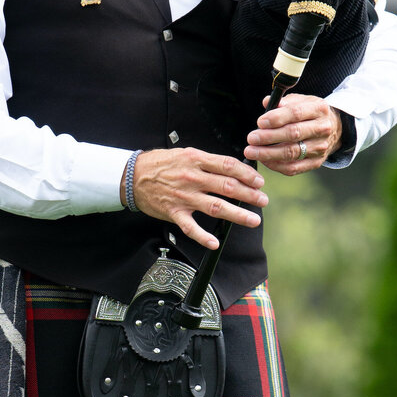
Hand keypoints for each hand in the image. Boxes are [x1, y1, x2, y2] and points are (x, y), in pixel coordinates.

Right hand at [132, 148, 268, 251]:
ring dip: (237, 214)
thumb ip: (208, 162)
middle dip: (249, 195)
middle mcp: (192, 178)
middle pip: (227, 187)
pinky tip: (215, 242)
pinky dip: (203, 237)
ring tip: (253, 220)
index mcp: (196, 160)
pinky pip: (191, 228)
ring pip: (216, 207)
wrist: (133, 176)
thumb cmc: (161, 164)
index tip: (259, 182)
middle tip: (263, 201)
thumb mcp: (186, 153)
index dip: (247, 174)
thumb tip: (233, 169)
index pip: (228, 166)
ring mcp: (184, 197)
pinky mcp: (174, 212)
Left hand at [244, 94, 341, 174]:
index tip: (260, 122)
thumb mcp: (301, 101)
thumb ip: (283, 102)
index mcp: (319, 109)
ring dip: (268, 154)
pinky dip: (275, 165)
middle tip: (251, 138)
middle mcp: (323, 129)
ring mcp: (320, 148)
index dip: (276, 118)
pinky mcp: (316, 163)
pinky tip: (263, 160)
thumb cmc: (310, 113)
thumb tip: (266, 103)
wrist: (333, 129)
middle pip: (293, 134)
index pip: (296, 113)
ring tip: (251, 151)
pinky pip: (293, 168)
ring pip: (292, 153)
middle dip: (269, 137)